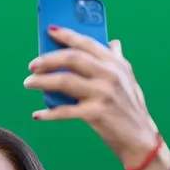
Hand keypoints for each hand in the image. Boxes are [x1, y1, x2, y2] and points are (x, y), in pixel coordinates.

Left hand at [25, 27, 158, 164]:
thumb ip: (117, 60)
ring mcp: (103, 93)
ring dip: (42, 81)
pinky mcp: (96, 113)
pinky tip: (38, 115)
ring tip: (29, 83)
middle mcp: (110, 75)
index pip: (87, 43)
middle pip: (72, 59)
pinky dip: (49, 114)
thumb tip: (113, 42)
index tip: (49, 30)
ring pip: (64, 81)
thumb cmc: (130, 108)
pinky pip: (65, 111)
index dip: (67, 34)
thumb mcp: (128, 80)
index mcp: (116, 64)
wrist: (140, 139)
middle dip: (48, 59)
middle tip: (32, 65)